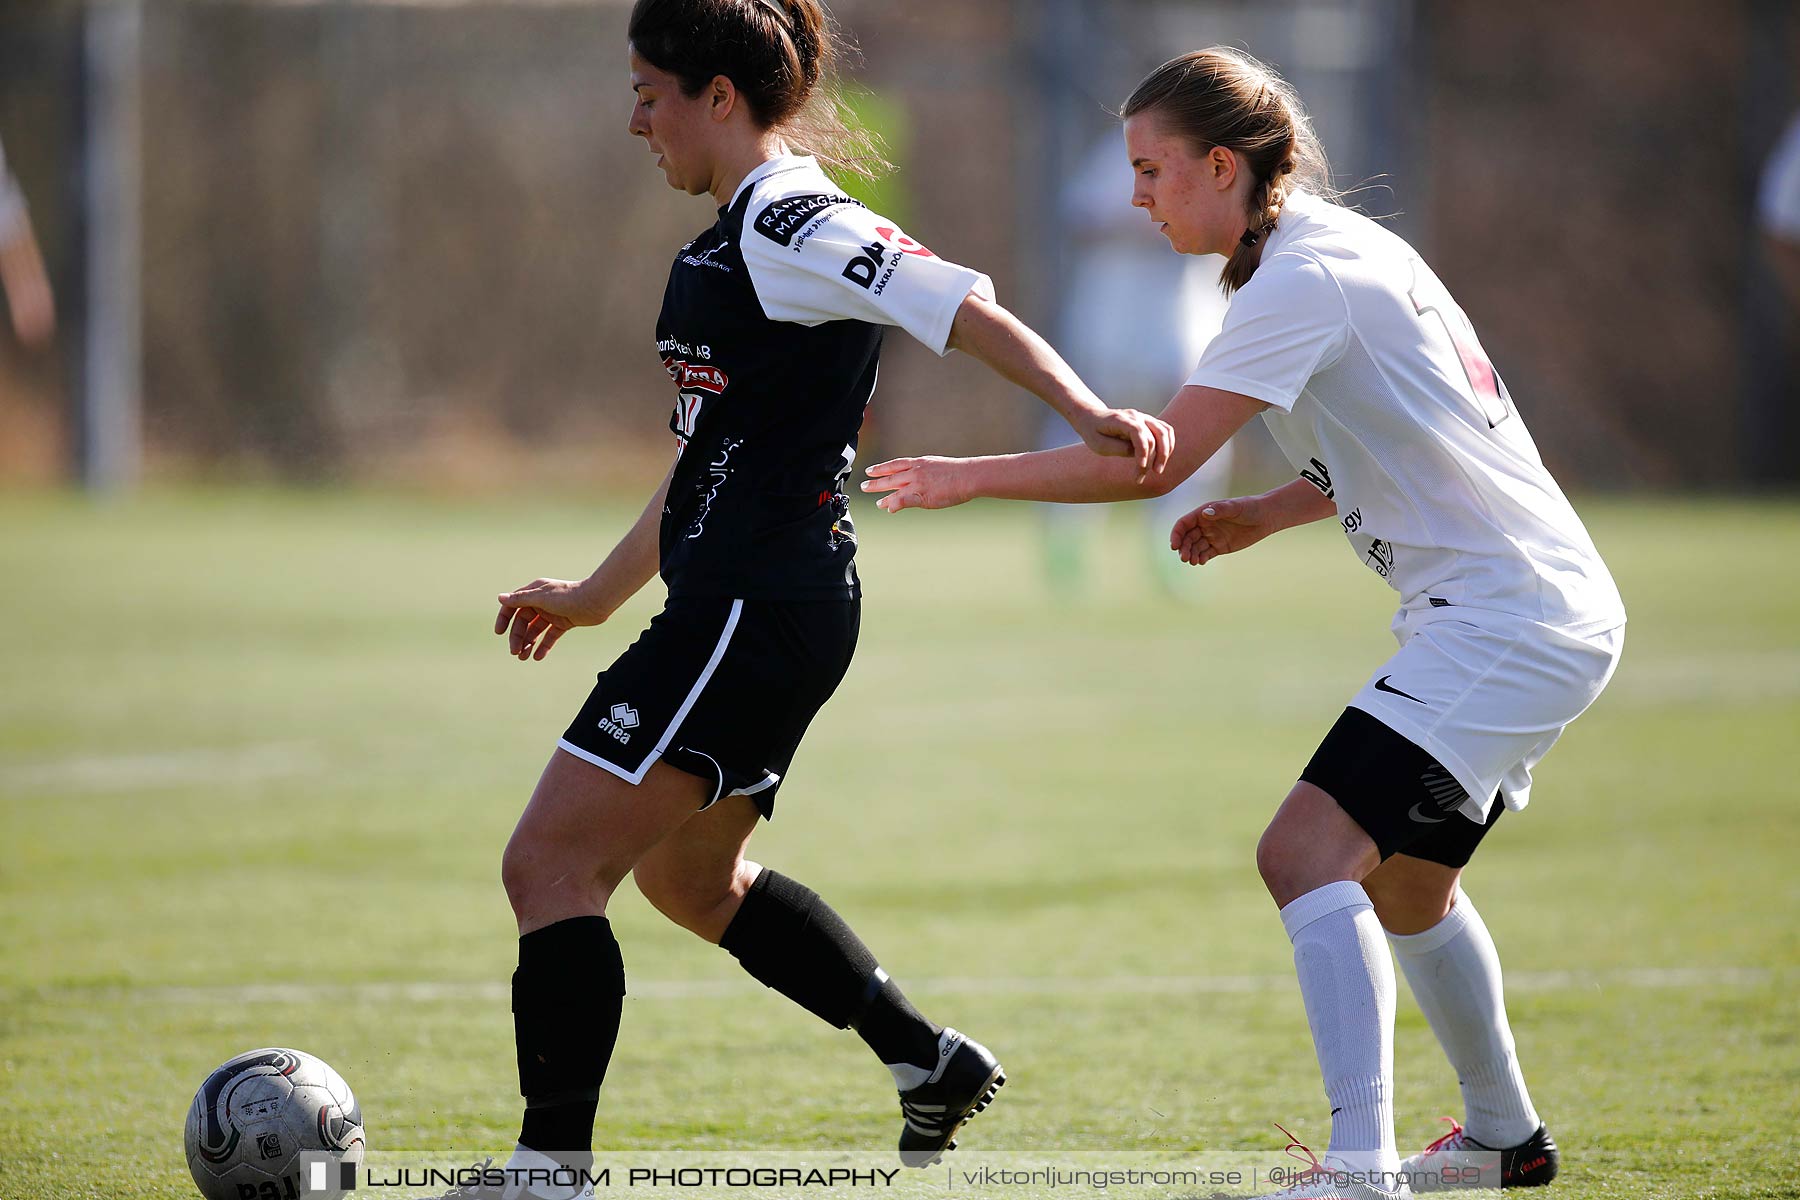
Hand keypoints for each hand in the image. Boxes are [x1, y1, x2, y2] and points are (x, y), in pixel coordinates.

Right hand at [493, 577, 611, 660]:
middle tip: (515, 653)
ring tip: (523, 657)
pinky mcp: (563, 623)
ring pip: (535, 630)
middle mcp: (541, 602)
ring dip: (528, 643)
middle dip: (517, 637)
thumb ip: (521, 599)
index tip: (499, 633)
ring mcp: (552, 613)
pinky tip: (538, 657)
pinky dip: (543, 646)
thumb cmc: (569, 596)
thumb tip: (500, 598)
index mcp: (534, 592)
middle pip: (523, 622)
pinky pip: (549, 636)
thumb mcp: (542, 598)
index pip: (513, 606)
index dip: (504, 619)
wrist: (596, 601)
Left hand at [860, 456, 973, 512]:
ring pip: (894, 489)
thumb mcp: (937, 466)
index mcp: (919, 463)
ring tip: (877, 503)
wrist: (968, 476)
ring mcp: (917, 484)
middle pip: (890, 477)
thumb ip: (925, 472)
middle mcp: (915, 472)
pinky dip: (894, 504)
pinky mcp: (921, 496)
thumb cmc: (958, 472)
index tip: (871, 470)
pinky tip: (889, 509)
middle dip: (875, 482)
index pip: (895, 464)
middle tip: (864, 486)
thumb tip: (920, 480)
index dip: (881, 468)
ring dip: (883, 496)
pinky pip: (902, 500)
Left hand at [1072, 406, 1174, 481]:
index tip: (1140, 468)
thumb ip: (1118, 448)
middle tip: (1146, 476)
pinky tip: (1161, 460)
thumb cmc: (1093, 432)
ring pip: (1165, 432)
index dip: (1142, 451)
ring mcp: (1144, 418)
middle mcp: (1136, 416)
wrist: (1092, 417)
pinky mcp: (1149, 422)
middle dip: (1154, 457)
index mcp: (1121, 419)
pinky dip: (1167, 446)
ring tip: (1157, 470)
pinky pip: (1166, 431)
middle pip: (1155, 435)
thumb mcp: (1099, 444)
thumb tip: (1136, 453)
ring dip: (1165, 452)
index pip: (1139, 433)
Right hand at [1170, 495, 1278, 565]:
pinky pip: (1206, 554)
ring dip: (1191, 555)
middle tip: (1185, 558)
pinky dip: (1201, 558)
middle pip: (1187, 538)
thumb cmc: (1250, 507)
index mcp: (1204, 513)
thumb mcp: (1235, 507)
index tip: (1174, 545)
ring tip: (1194, 561)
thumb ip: (1220, 510)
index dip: (1177, 534)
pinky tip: (1201, 562)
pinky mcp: (1219, 547)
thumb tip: (1206, 513)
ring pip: (1195, 547)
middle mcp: (1205, 525)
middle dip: (1183, 548)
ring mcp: (1211, 536)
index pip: (1184, 524)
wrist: (1266, 517)